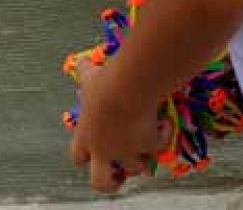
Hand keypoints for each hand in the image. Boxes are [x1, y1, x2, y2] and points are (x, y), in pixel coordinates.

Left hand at [68, 57, 169, 193]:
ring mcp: (126, 151)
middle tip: (121, 172)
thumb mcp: (90, 76)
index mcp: (85, 136)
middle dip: (111, 181)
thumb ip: (85, 71)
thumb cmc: (104, 83)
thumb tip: (81, 60)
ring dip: (142, 157)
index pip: (78, 157)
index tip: (97, 147)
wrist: (126, 89)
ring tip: (149, 140)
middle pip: (100, 181)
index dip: (87, 155)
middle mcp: (103, 150)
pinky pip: (158, 148)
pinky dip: (162, 137)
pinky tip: (165, 123)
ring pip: (134, 169)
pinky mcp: (147, 145)